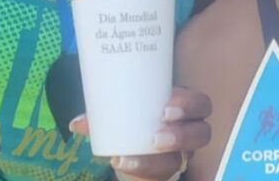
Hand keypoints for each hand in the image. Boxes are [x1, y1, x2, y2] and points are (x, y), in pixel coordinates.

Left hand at [70, 86, 211, 180]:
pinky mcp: (167, 170)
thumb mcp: (123, 111)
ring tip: (144, 149)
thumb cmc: (134, 120)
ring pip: (188, 156)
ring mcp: (181, 154)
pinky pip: (162, 173)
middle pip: (202, 132)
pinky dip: (140, 167)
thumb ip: (102, 115)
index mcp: (182, 108)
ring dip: (164, 153)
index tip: (166, 106)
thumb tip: (76, 123)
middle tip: (158, 133)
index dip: (189, 104)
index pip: (201, 104)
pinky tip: (120, 160)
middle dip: (183, 133)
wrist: (133, 151)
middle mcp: (188, 131)